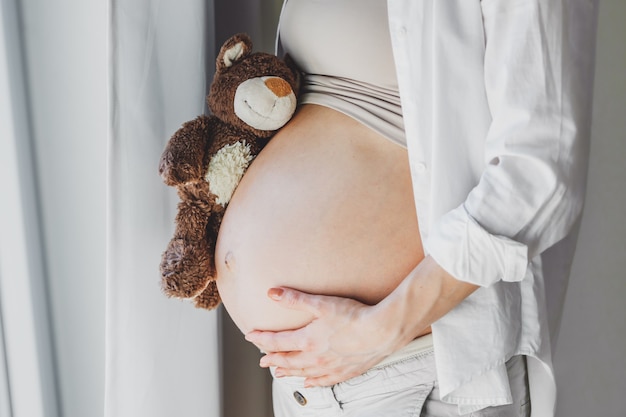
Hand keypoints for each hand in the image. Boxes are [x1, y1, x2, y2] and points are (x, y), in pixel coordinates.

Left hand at [244, 287, 399, 386]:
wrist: (381, 332)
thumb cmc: (353, 315)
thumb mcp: (321, 303)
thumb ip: (294, 299)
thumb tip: (271, 293)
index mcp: (307, 340)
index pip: (277, 341)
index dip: (262, 339)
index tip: (251, 336)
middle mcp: (315, 357)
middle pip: (287, 360)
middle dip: (272, 358)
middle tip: (261, 360)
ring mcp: (330, 367)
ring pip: (303, 372)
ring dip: (288, 371)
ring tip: (278, 373)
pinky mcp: (344, 372)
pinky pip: (323, 381)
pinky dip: (312, 382)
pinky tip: (308, 383)